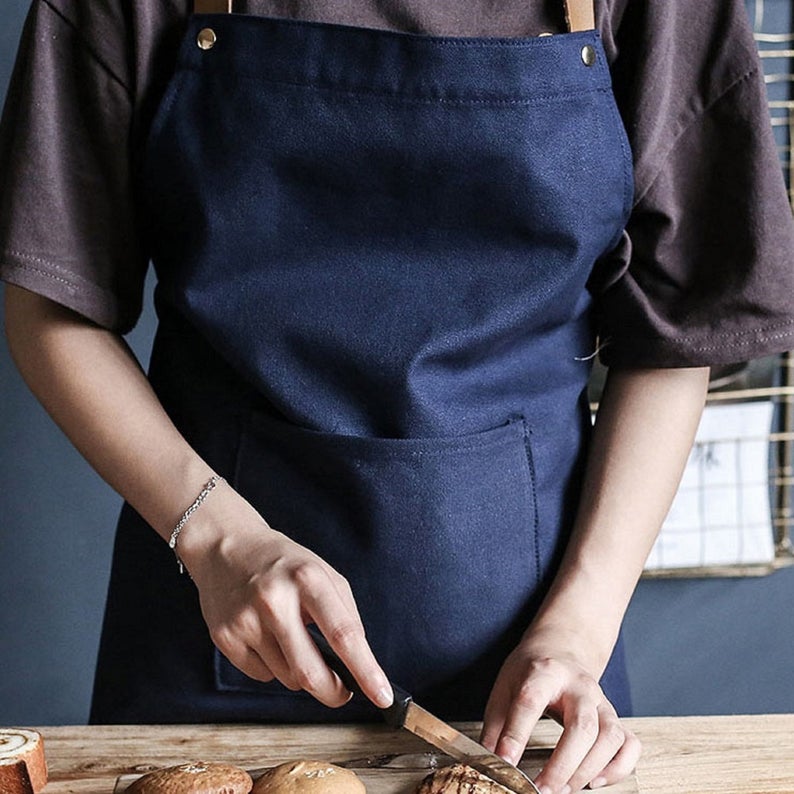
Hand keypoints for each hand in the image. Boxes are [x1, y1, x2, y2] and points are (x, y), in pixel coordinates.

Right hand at [177, 485, 392, 710]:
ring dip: (300, 673)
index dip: (366, 670)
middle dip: (333, 693)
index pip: (343, 634)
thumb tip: (358, 662)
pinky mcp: (224, 637)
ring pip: (288, 679)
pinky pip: (261, 676)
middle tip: (343, 692)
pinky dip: (272, 667)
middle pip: (311, 673)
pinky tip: (266, 637)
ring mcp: (246, 620)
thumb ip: (345, 613)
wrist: (226, 547)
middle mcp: (275, 600)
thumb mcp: (322, 572)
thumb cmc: (282, 563)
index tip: (383, 696)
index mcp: (308, 579)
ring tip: (292, 639)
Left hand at [480, 628, 640, 792]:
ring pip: (610, 737)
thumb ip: (497, 725)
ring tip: (562, 788)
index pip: (531, 701)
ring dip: (588, 770)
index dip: (517, 734)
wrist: (561, 648)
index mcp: (544, 671)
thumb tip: (489, 761)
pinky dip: (618, 768)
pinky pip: (630, 745)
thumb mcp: (505, 686)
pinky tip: (594, 781)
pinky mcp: (615, 716)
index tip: (506, 761)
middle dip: (563, 764)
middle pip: (583, 725)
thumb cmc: (531, 670)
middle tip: (542, 789)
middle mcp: (579, 686)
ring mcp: (601, 701)